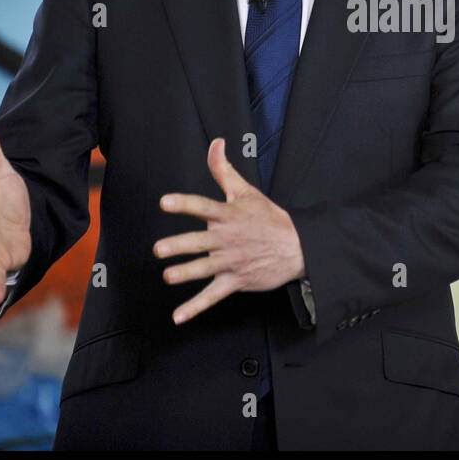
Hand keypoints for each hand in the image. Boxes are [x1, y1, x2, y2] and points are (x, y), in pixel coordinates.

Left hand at [155, 137, 305, 324]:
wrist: (298, 247)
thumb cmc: (268, 218)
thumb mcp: (246, 192)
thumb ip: (223, 170)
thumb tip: (216, 143)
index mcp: (228, 215)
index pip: (204, 207)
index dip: (185, 204)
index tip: (166, 202)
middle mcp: (227, 239)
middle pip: (200, 242)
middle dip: (180, 246)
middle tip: (160, 249)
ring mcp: (232, 262)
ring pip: (205, 269)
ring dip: (187, 273)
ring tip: (169, 276)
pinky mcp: (236, 281)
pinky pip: (213, 296)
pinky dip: (195, 307)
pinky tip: (178, 317)